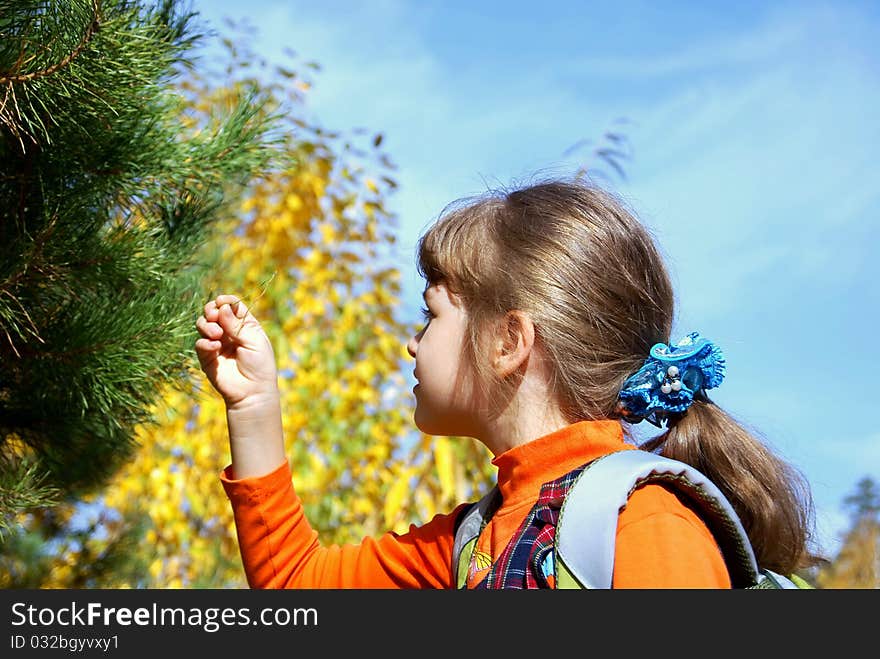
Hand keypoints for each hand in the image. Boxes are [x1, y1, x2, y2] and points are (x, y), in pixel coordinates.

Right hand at [195, 294, 277, 408]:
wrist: (252, 391)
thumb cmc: (260, 365)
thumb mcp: (254, 341)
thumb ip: (237, 324)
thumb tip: (222, 307)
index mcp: (245, 325)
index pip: (232, 306)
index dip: (225, 301)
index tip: (222, 302)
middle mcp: (229, 332)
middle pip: (214, 311)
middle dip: (211, 310)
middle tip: (214, 315)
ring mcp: (217, 343)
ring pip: (203, 324)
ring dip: (207, 325)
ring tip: (217, 334)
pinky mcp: (207, 356)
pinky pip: (200, 343)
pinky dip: (205, 342)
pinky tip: (215, 346)